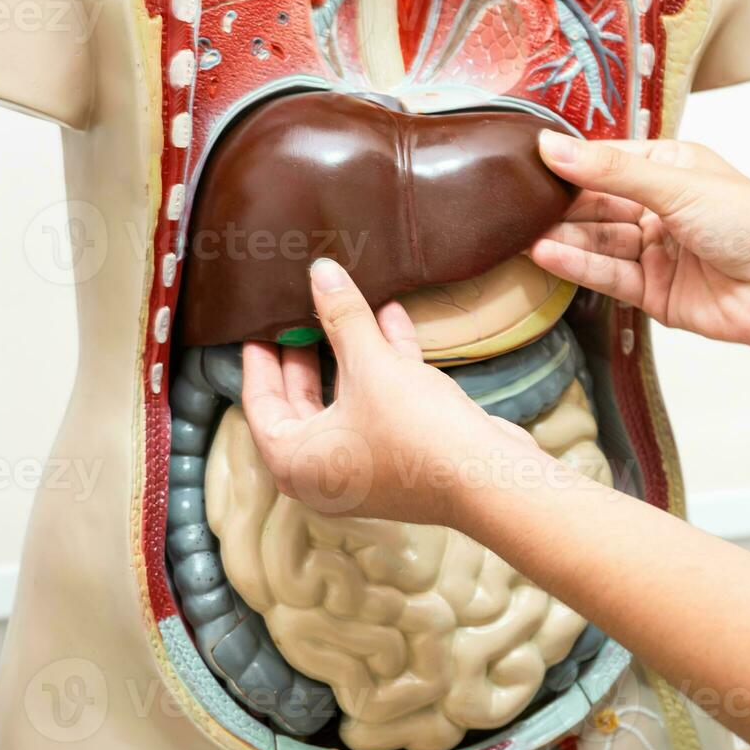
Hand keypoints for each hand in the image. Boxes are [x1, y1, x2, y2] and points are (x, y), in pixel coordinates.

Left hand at [240, 259, 542, 525]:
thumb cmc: (416, 433)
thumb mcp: (371, 365)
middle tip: (296, 313)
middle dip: (305, 354)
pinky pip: (382, 403)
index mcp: (296, 460)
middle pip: (301, 402)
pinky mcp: (403, 453)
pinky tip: (393, 317)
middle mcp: (325, 469)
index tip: (258, 327)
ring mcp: (366, 464)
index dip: (260, 360)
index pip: (261, 404)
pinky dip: (385, 364)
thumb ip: (343, 317)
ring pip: (346, 399)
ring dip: (351, 351)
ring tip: (344, 305)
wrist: (491, 478)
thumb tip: (321, 272)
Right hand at [530, 133, 749, 352]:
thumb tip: (553, 146)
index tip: (530, 161)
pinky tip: (547, 254)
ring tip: (522, 232)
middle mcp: (661, 208)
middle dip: (560, 204)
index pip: (608, 160)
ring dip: (562, 237)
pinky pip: (607, 275)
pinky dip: (577, 265)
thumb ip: (610, 170)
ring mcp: (656, 252)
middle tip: (516, 202)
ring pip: (598, 241)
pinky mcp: (653, 293)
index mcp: (672, 169)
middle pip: (597, 204)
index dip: (571, 162)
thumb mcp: (677, 184)